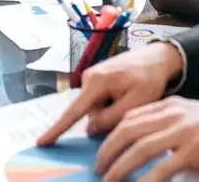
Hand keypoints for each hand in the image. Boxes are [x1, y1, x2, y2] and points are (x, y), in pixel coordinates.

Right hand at [37, 43, 182, 145]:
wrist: (157, 57)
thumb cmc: (149, 78)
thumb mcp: (136, 103)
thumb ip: (111, 118)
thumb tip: (90, 128)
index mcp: (97, 81)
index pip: (74, 111)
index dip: (57, 129)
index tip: (41, 142)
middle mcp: (88, 77)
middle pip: (90, 113)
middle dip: (107, 117)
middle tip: (130, 103)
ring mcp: (91, 77)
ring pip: (95, 109)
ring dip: (111, 109)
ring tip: (129, 95)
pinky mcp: (96, 79)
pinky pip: (99, 101)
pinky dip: (111, 103)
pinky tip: (125, 92)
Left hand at [94, 97, 198, 181]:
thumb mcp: (194, 117)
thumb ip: (171, 123)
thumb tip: (146, 139)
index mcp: (172, 106)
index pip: (132, 116)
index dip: (112, 133)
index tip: (103, 149)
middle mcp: (173, 115)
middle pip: (128, 131)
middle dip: (108, 150)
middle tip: (99, 167)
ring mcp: (182, 132)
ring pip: (138, 150)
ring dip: (119, 168)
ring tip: (109, 180)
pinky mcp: (193, 151)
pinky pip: (160, 169)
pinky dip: (145, 181)